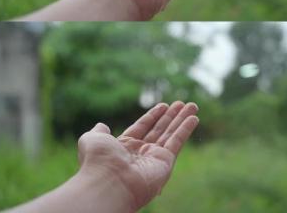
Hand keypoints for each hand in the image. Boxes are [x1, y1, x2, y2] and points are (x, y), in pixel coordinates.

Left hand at [77, 101, 198, 209]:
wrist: (109, 183)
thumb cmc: (98, 161)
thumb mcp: (92, 140)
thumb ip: (98, 131)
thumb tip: (102, 125)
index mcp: (124, 147)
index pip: (141, 127)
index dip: (152, 116)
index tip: (164, 105)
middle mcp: (140, 153)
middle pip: (159, 129)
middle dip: (171, 116)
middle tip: (181, 104)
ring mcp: (154, 158)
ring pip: (170, 134)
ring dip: (182, 119)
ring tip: (193, 106)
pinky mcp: (165, 162)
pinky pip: (177, 142)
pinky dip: (185, 129)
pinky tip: (194, 118)